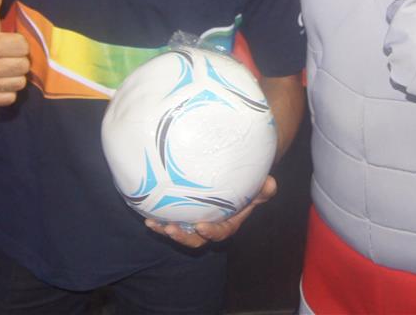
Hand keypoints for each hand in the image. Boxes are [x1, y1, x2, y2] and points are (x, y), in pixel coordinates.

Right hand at [0, 0, 29, 105]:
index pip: (22, 46)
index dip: (17, 43)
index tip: (6, 41)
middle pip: (23, 66)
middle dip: (17, 60)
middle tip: (5, 56)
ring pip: (19, 83)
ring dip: (13, 75)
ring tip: (1, 68)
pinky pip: (10, 98)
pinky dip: (6, 91)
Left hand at [144, 176, 277, 248]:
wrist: (236, 176)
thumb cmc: (249, 182)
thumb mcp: (259, 185)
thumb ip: (264, 188)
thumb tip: (270, 184)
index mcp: (228, 223)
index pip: (221, 232)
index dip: (211, 232)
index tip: (202, 226)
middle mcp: (210, 225)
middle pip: (196, 238)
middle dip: (183, 236)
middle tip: (170, 229)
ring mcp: (195, 220)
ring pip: (180, 231)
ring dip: (165, 230)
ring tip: (152, 224)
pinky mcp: (183, 213)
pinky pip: (171, 218)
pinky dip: (159, 218)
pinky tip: (146, 212)